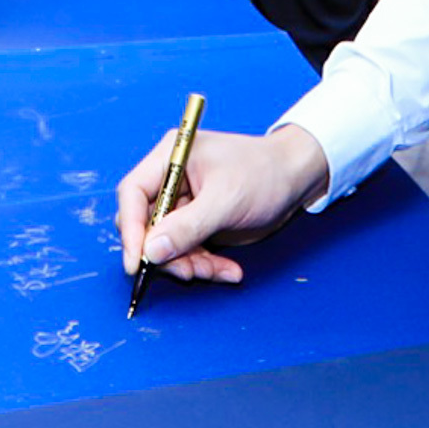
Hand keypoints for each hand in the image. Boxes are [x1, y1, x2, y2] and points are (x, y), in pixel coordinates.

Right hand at [114, 124, 329, 284]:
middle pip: (146, 225)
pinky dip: (205, 265)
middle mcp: (172, 179)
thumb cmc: (266, 173)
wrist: (298, 178)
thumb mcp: (226, 200)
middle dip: (166, 254)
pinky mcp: (198, 224)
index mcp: (172, 157)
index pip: (133, 193)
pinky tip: (229, 271)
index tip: (137, 262)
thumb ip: (188, 226)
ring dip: (189, 265)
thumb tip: (150, 250)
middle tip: (189, 272)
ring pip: (167, 245)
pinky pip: (188, 252)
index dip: (130, 229)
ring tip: (218, 272)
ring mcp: (185, 204)